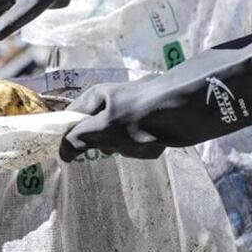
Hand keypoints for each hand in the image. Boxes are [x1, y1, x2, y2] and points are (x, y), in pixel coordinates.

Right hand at [58, 38, 251, 160]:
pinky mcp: (148, 128)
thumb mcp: (105, 128)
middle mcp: (110, 105)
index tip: (73, 153)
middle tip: (119, 143)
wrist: (190, 110)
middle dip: (108, 145)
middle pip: (94, 136)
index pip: (69, 121)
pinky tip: (156, 144)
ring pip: (117, 145)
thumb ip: (80, 139)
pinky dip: (145, 149)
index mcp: (95, 98)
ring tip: (143, 142)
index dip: (70, 137)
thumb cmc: (142, 115)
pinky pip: (137, 147)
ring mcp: (129, 117)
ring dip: (129, 149)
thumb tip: (61, 151)